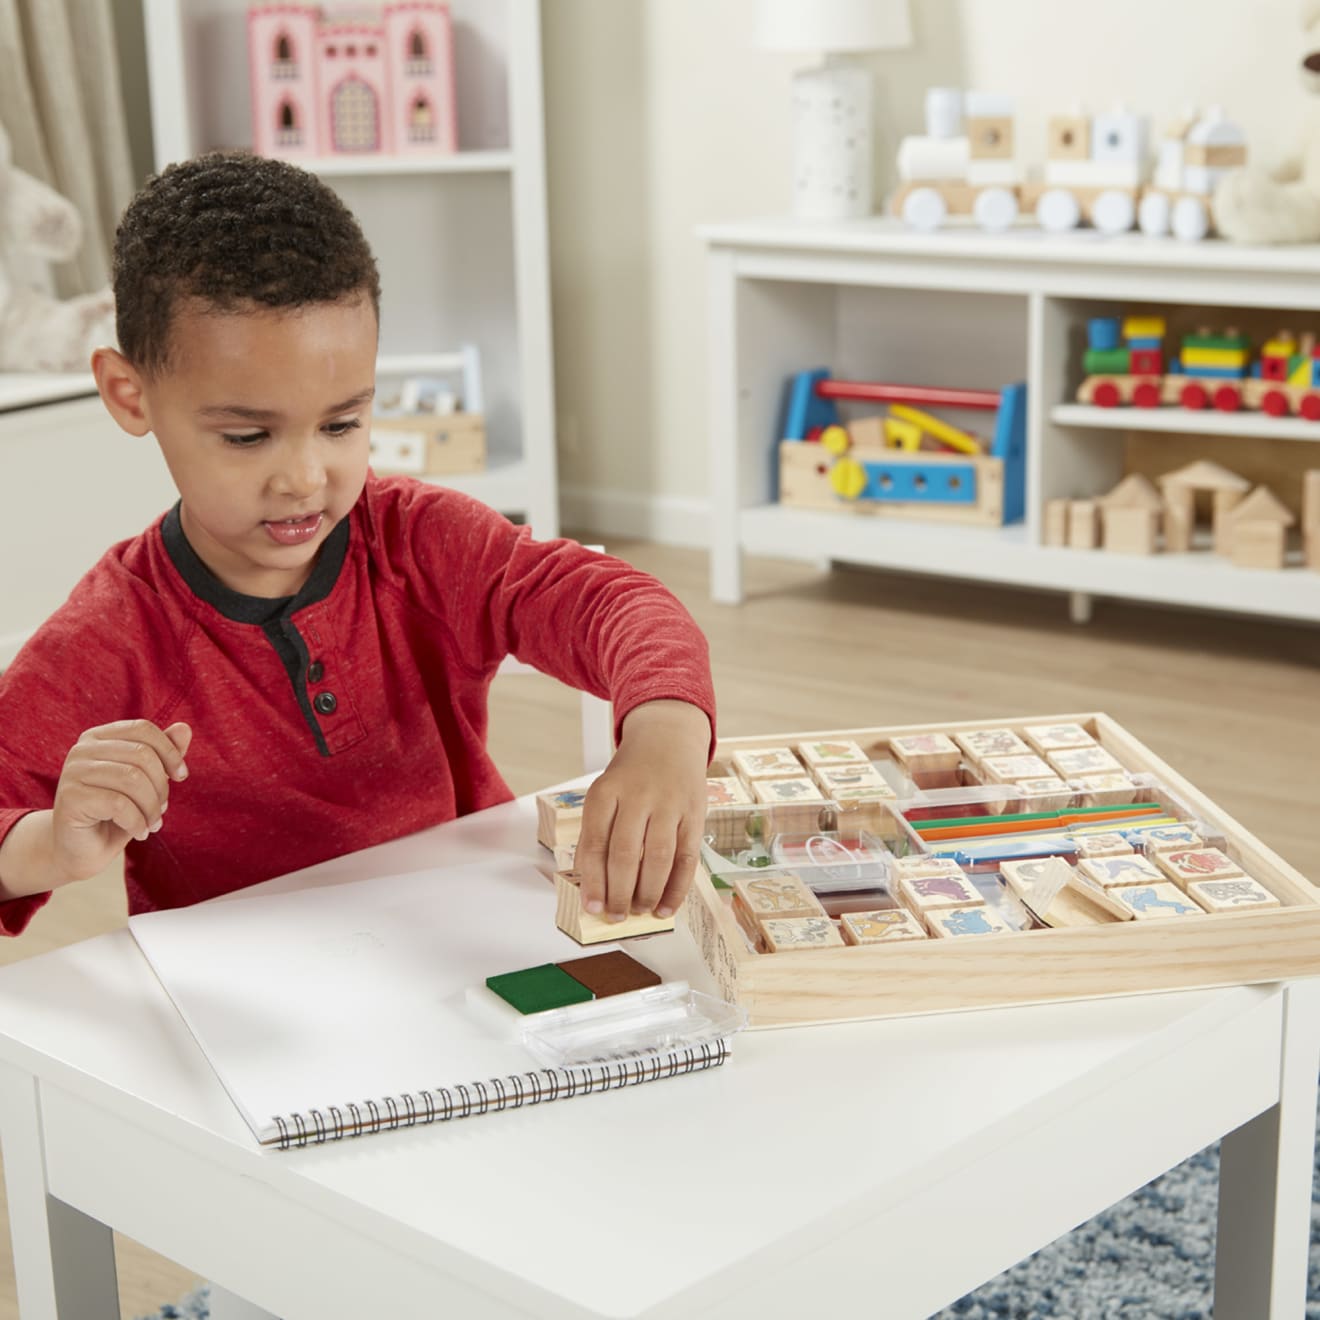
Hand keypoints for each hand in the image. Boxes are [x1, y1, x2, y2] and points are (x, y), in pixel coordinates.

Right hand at [49, 720, 191, 883]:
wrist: (84, 850)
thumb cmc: (117, 813)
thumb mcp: (146, 781)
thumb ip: (163, 754)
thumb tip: (185, 728)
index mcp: (99, 737)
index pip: (143, 729)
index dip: (170, 752)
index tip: (181, 776)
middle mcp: (82, 749)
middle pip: (141, 755)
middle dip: (161, 786)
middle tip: (162, 809)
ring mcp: (72, 772)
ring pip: (132, 778)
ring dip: (152, 807)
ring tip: (153, 824)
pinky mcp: (70, 798)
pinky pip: (118, 804)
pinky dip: (138, 822)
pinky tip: (140, 833)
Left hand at [574, 700, 710, 921]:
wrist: (669, 739)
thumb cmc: (632, 774)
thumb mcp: (606, 791)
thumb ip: (597, 832)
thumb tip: (593, 884)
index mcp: (606, 792)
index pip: (596, 844)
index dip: (593, 881)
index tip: (593, 907)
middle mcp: (637, 796)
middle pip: (625, 854)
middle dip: (619, 893)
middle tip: (616, 915)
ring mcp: (669, 805)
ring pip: (657, 859)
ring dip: (647, 893)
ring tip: (639, 911)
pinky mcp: (694, 814)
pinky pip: (687, 858)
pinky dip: (677, 888)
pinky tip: (666, 907)